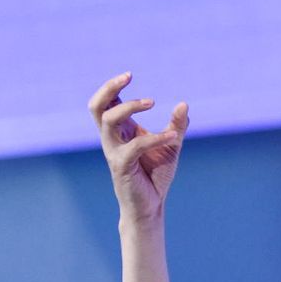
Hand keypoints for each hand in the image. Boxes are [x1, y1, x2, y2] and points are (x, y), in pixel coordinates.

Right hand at [89, 72, 188, 223]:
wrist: (151, 206)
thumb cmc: (156, 175)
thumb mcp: (171, 145)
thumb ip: (177, 126)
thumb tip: (183, 104)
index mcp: (121, 131)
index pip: (107, 102)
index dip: (113, 86)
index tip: (129, 75)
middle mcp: (113, 138)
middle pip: (97, 106)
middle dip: (109, 88)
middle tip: (128, 77)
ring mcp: (114, 151)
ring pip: (109, 120)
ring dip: (130, 106)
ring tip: (153, 102)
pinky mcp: (122, 166)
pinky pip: (135, 146)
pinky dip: (155, 138)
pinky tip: (174, 137)